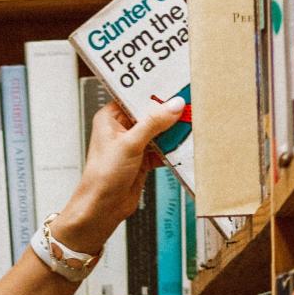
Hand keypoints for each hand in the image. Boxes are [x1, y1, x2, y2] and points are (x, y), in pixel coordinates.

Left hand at [50, 96, 186, 253]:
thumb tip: (173, 105)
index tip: (175, 87)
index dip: (154, 92)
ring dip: (173, 131)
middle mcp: (121, 129)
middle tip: (188, 105)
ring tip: (190, 123)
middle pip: (150, 114)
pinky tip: (184, 145)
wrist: (103, 208)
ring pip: (159, 132)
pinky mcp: (143, 159)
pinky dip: (173, 148)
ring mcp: (134, 145)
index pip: (135, 97)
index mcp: (110, 117)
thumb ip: (153, 123)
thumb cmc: (103, 176)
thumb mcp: (130, 144)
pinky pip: (163, 149)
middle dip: (168, 113)